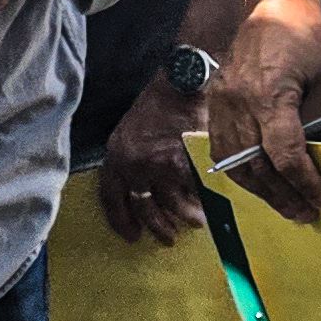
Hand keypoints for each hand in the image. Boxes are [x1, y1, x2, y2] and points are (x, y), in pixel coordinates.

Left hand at [100, 68, 210, 244]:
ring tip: (196, 222)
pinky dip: (201, 199)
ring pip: (171, 203)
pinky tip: (209, 203)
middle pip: (143, 206)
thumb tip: (147, 188)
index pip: (111, 197)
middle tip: (168, 238)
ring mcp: (157, 166)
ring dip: (185, 216)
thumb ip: (133, 158)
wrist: (182, 83)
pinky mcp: (182, 164)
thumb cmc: (160, 102)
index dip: (120, 220)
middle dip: (157, 226)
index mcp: (116, 155)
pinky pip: (192, 191)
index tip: (132, 236)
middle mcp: (132, 164)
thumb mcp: (132, 130)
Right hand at [205, 0, 320, 223]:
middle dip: (283, 196)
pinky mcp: (215, 102)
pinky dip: (240, 172)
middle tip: (304, 214)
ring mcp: (221, 103)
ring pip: (234, 163)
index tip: (319, 199)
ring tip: (284, 206)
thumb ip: (316, 121)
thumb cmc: (305, 36)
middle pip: (257, 166)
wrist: (271, 3)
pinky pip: (221, 149)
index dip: (303, 182)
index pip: (285, 153)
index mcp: (269, 94)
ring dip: (260, 191)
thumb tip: (314, 160)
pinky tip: (259, 184)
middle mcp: (239, 102)